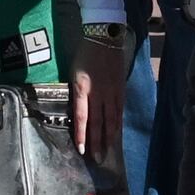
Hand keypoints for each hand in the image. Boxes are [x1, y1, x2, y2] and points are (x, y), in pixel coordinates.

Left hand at [71, 40, 124, 167]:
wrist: (104, 37)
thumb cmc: (85, 55)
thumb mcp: (74, 73)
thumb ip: (77, 93)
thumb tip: (78, 112)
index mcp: (83, 88)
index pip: (82, 117)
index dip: (82, 135)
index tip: (82, 150)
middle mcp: (98, 92)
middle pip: (98, 122)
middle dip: (98, 141)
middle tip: (98, 158)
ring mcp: (112, 91)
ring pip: (111, 118)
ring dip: (109, 135)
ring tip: (108, 149)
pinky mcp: (120, 87)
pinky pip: (119, 109)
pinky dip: (118, 122)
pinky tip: (117, 131)